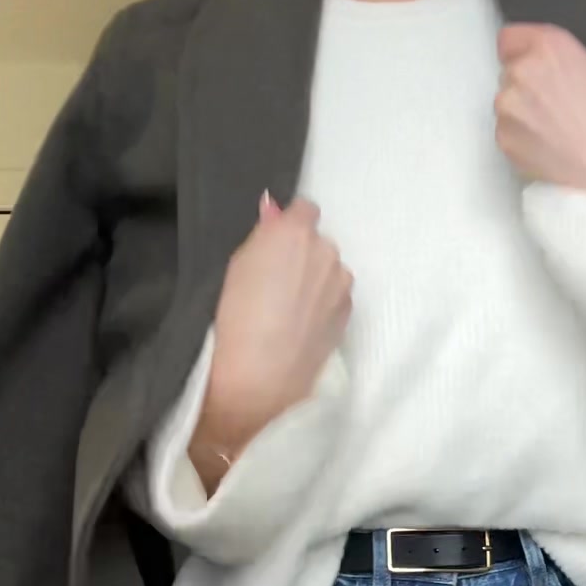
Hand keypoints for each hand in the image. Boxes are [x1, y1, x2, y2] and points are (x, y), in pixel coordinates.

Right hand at [190, 194, 352, 493]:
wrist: (260, 378)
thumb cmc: (236, 317)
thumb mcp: (237, 265)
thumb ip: (263, 232)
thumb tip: (274, 207)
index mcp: (296, 232)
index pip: (304, 208)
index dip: (289, 225)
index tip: (275, 245)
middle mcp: (328, 251)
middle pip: (318, 241)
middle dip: (302, 254)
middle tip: (275, 282)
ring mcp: (342, 283)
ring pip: (330, 270)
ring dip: (315, 279)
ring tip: (288, 309)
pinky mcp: (348, 312)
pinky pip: (336, 295)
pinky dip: (323, 303)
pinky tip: (301, 324)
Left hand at [495, 23, 585, 215]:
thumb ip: (565, 69)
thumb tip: (551, 78)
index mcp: (551, 47)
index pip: (510, 37)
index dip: (522, 51)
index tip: (536, 66)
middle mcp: (522, 70)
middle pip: (509, 69)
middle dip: (526, 84)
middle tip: (554, 106)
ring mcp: (507, 106)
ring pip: (506, 102)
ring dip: (522, 112)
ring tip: (553, 132)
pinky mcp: (502, 139)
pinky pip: (506, 130)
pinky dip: (521, 138)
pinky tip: (547, 150)